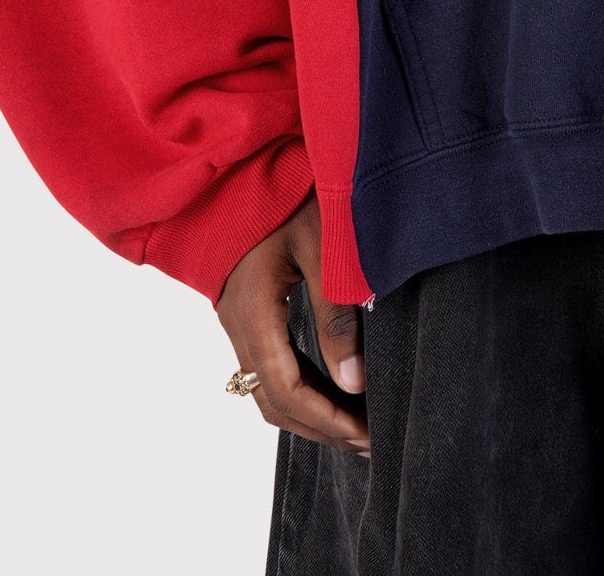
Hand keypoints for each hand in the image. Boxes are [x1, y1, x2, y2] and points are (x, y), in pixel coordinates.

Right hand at [216, 193, 370, 456]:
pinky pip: (265, 367)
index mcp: (252, 310)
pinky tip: (329, 389)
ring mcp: (236, 318)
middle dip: (320, 428)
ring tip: (353, 425)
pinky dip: (296, 390)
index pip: (286, 390)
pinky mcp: (244, 309)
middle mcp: (236, 323)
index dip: (327, 420)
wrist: (247, 161)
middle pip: (272, 402)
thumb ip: (337, 314)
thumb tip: (355, 381)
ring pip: (265, 389)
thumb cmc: (287, 193)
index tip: (366, 434)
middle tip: (367, 441)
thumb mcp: (323, 247)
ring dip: (307, 413)